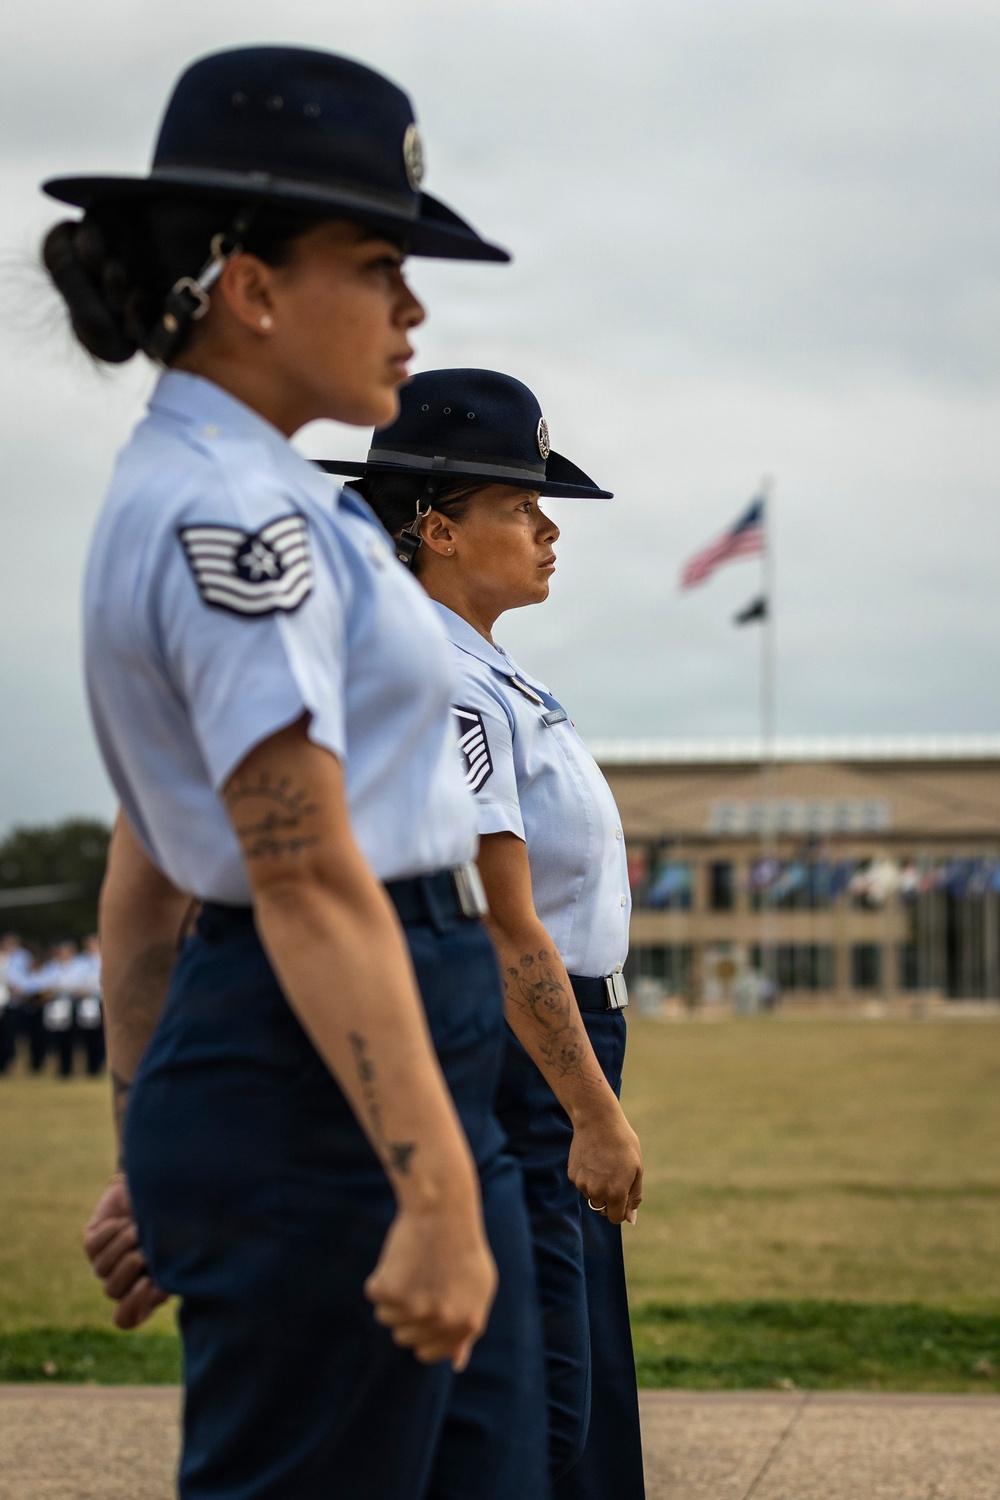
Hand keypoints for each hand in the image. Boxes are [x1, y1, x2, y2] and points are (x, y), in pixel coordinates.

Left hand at [83, 1177, 168, 1329]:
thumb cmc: (178, 1218)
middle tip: (145, 1249)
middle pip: (112, 1293)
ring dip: (123, 1246)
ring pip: (102, 1270)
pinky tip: (127, 1220)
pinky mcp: (91, 1242)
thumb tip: (160, 1287)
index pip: (126, 1319)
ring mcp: (103, 1263)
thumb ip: (174, 1269)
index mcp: (144, 1289)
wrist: (161, 1185)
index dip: (133, 1306)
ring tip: (137, 1228)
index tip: (149, 1283)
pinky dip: (114, 1230)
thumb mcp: (181, 1245)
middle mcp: (121, 1280)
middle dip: (130, 1268)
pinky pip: (95, 1246)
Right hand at [365, 1202, 497, 1370]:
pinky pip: (374, 1293)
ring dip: (393, 1291)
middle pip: (404, 1337)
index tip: (424, 1302)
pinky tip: (401, 1256)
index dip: (422, 1327)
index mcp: (468, 1324)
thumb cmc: (460, 1244)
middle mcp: (444, 1322)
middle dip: (407, 1309)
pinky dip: (380, 1275)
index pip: (428, 1352)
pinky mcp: (392, 1291)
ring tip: (413, 1263)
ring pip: (386, 1316)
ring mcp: (417, 1309)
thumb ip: (467, 1327)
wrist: (443, 1208)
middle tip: (422, 1275)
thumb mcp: (478, 1287)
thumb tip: (457, 1364)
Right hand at [567, 1101, 642, 1226]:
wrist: (597, 1121)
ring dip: (597, 1187)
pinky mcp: (573, 1174)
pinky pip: (581, 1183)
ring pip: (591, 1195)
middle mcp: (597, 1192)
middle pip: (602, 1208)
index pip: (615, 1218)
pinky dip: (587, 1176)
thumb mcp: (637, 1169)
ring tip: (603, 1163)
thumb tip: (630, 1219)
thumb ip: (634, 1196)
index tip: (622, 1196)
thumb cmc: (622, 1143)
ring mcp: (582, 1184)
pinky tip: (592, 1158)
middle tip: (614, 1174)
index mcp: (616, 1193)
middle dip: (609, 1198)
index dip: (620, 1210)